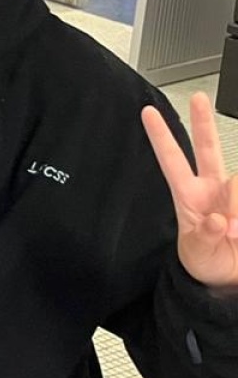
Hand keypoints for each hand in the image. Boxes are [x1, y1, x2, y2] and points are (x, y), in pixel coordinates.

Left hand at [142, 92, 237, 293]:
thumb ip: (204, 237)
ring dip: (237, 206)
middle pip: (208, 149)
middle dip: (203, 122)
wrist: (226, 280)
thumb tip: (218, 220)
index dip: (160, 137)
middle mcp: (212, 189)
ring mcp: (233, 196)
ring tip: (235, 234)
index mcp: (188, 196)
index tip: (147, 112)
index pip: (171, 160)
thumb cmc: (206, 262)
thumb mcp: (197, 253)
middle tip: (198, 98)